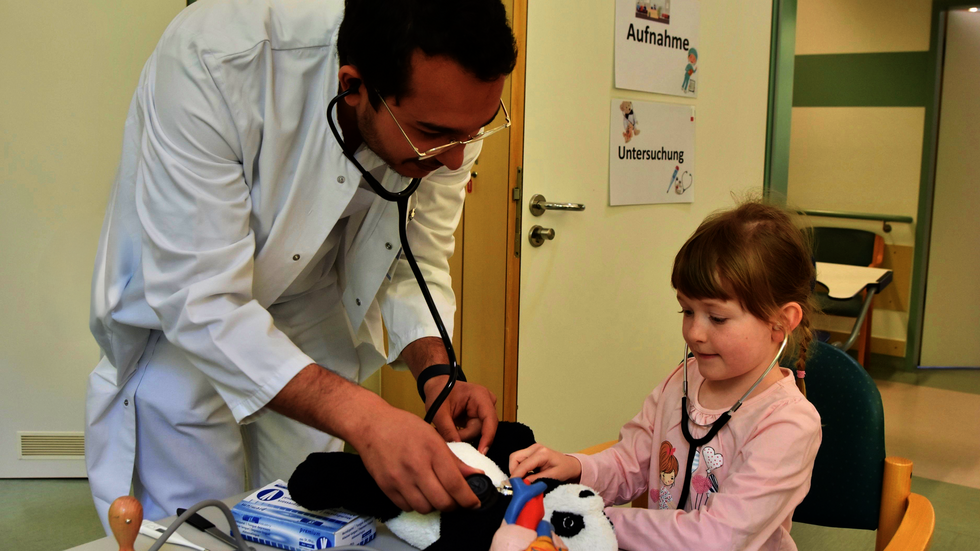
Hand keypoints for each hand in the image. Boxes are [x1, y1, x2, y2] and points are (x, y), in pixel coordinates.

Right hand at [351, 399, 483, 513]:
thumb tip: (476, 475)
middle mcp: (416, 467)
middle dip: (453, 505)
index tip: (474, 503)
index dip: (468, 499)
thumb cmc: (405, 427)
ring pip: (425, 508)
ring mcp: (399, 479)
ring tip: (434, 494)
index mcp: (432, 451)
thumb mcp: (434, 437)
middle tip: (455, 499)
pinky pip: (407, 507)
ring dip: (434, 506)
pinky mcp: (386, 487)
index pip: (455, 484)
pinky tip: (417, 492)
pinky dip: (416, 504)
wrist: (371, 425)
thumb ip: (455, 460)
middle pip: (442, 502)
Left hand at [424, 376, 497, 453]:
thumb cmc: (439, 392)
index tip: (481, 452)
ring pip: (478, 432)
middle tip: (447, 437)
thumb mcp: (439, 411)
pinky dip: (463, 434)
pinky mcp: (479, 417)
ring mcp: (484, 410)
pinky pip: (475, 431)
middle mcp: (486, 402)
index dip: (487, 437)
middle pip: (483, 428)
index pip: (490, 419)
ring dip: (463, 435)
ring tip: (446, 432)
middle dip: (465, 435)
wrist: (437, 386)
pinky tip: (453, 432)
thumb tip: (457, 446)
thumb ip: (447, 429)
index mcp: (480, 395)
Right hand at [508, 443, 581, 482]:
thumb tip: (524, 483)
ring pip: (515, 458)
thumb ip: (538, 479)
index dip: (516, 475)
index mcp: (542, 453)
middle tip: (516, 483)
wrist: (570, 464)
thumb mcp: (553, 477)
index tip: (512, 486)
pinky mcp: (530, 452)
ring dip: (515, 470)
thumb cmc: (564, 470)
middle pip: (515, 457)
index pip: (523, 464)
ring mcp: (532, 449)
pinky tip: (524, 476)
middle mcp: (535, 448)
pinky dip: (518, 468)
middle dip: (513, 471)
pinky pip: (519, 459)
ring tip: (521, 481)